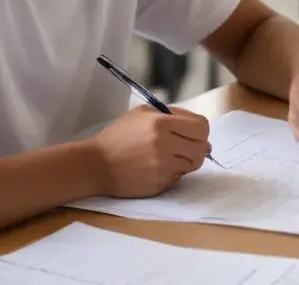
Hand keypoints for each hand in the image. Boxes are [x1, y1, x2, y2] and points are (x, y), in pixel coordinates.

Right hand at [90, 106, 210, 197]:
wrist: (96, 164)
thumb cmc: (119, 135)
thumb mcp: (143, 114)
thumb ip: (172, 116)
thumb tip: (201, 132)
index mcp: (161, 123)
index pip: (201, 127)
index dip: (201, 131)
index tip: (193, 134)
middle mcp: (165, 144)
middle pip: (202, 148)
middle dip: (197, 147)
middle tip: (184, 147)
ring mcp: (162, 166)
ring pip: (193, 164)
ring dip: (186, 161)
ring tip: (169, 157)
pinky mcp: (159, 183)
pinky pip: (179, 177)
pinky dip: (173, 173)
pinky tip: (157, 168)